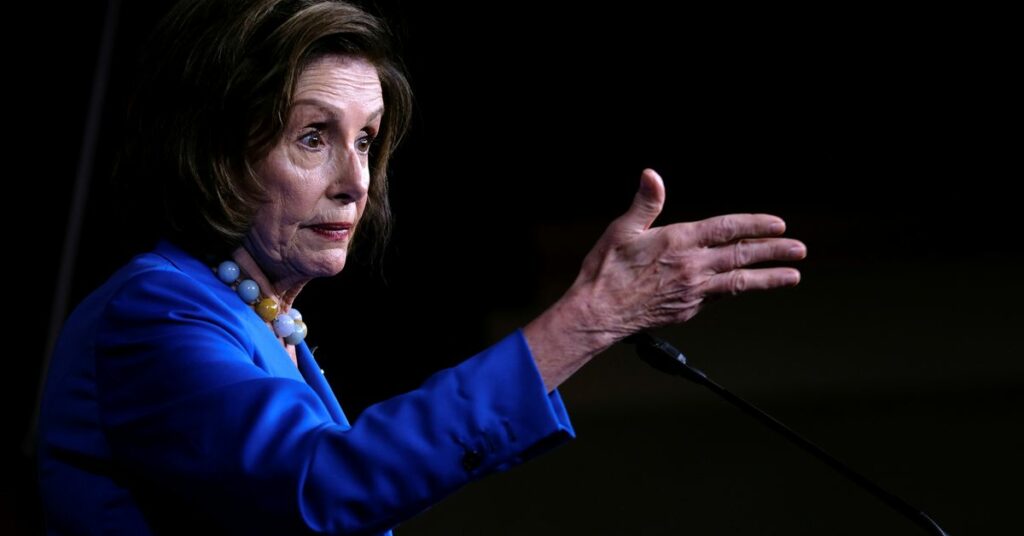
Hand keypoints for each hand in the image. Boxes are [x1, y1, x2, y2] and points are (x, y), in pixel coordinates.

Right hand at [525, 169, 805, 390]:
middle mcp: (693, 266)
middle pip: (743, 256)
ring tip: (793, 276)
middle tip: (800, 249)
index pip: (727, 228)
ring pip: (740, 282)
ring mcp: (694, 292)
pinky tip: (744, 286)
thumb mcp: (623, 229)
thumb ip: (646, 202)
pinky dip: (736, 289)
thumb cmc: (606, 270)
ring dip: (769, 278)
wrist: (599, 313)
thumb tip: (652, 174)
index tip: (779, 225)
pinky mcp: (688, 310)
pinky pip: (718, 296)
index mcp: (679, 240)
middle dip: (775, 251)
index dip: (755, 225)